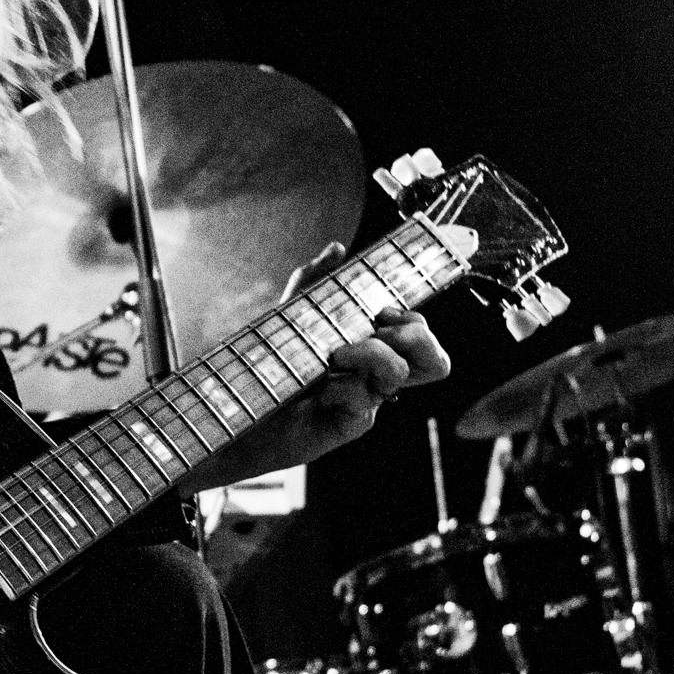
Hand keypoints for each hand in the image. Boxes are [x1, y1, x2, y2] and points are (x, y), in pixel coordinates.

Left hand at [188, 237, 454, 485]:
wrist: (237, 407)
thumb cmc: (267, 364)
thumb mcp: (289, 314)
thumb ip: (314, 281)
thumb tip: (337, 248)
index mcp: (372, 348)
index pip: (419, 332)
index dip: (413, 317)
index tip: (381, 308)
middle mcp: (376, 376)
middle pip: (436, 361)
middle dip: (415, 335)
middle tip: (375, 328)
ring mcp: (366, 402)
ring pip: (398, 373)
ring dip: (370, 353)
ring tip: (332, 355)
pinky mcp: (349, 425)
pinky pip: (365, 403)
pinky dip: (342, 387)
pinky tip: (317, 389)